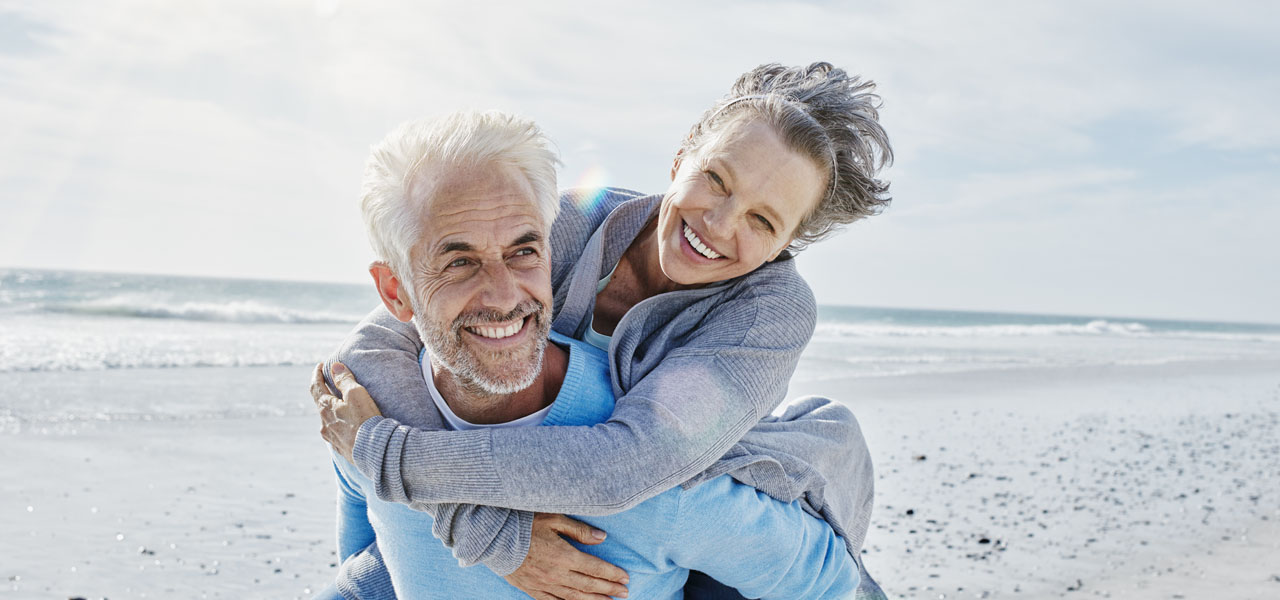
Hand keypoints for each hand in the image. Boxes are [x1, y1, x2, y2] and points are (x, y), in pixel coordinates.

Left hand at [310, 362, 382, 462]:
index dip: (317, 375)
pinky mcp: (341, 448)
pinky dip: (340, 425)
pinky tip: (347, 426)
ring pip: (328, 420)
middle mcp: (324, 424)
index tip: (320, 366)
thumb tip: (334, 367)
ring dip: (333, 411)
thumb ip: (344, 379)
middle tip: (331, 384)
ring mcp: (331, 438)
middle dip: (326, 393)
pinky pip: (337, 433)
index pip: (316, 387)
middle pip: (321, 404)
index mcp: (325, 408)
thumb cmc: (365, 419)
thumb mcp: (356, 393)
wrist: (374, 450)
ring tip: (342, 406)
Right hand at [504, 513, 629, 599]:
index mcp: (564, 555)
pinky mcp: (532, 589)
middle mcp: (557, 573)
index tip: (626, 578)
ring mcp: (544, 584)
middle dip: (609, 590)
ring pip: (574, 597)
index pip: (595, 567)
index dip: (612, 574)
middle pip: (589, 585)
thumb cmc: (523, 524)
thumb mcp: (553, 518)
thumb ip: (579, 530)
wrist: (492, 538)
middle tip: (624, 593)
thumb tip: (602, 538)